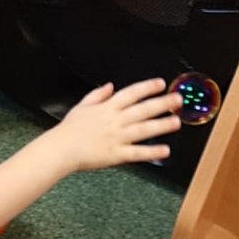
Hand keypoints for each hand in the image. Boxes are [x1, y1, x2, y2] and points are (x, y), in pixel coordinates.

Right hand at [52, 79, 182, 170]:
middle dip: (162, 103)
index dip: (147, 87)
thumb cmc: (69, 129)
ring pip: (144, 130)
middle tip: (178, 99)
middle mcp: (115, 121)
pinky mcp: (117, 155)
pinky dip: (152, 152)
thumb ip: (97, 95)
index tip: (160, 84)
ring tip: (176, 122)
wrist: (61, 149)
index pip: (131, 93)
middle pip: (142, 109)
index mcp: (107, 108)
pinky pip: (137, 153)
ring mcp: (117, 137)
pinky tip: (165, 150)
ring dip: (161, 125)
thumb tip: (109, 86)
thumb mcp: (82, 106)